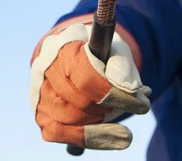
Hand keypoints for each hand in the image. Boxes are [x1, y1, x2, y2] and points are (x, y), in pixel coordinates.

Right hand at [29, 22, 151, 149]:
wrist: (76, 55)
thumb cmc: (99, 52)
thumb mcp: (115, 48)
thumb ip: (123, 65)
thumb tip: (132, 91)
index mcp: (64, 46)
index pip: (87, 78)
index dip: (115, 95)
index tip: (142, 105)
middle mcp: (45, 68)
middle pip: (79, 101)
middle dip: (110, 107)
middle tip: (128, 105)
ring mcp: (40, 92)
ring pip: (70, 119)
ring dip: (99, 123)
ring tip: (115, 113)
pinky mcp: (41, 113)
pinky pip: (59, 132)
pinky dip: (86, 137)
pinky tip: (107, 135)